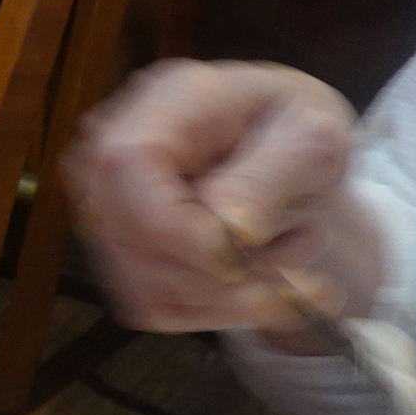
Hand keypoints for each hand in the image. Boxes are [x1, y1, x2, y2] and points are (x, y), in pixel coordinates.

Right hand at [64, 59, 380, 342]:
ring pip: (140, 285)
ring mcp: (105, 201)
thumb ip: (269, 177)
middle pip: (129, 238)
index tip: (248, 257)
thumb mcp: (310, 137)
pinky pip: (150, 304)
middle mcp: (112, 149)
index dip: (179, 228)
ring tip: (293, 264)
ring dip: (229, 300)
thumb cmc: (297, 125)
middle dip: (221, 280)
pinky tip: (256, 279)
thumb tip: (230, 231)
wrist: (286, 140)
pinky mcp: (116, 246)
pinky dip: (212, 311)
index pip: (126, 166)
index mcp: (160, 103)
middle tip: (305, 280)